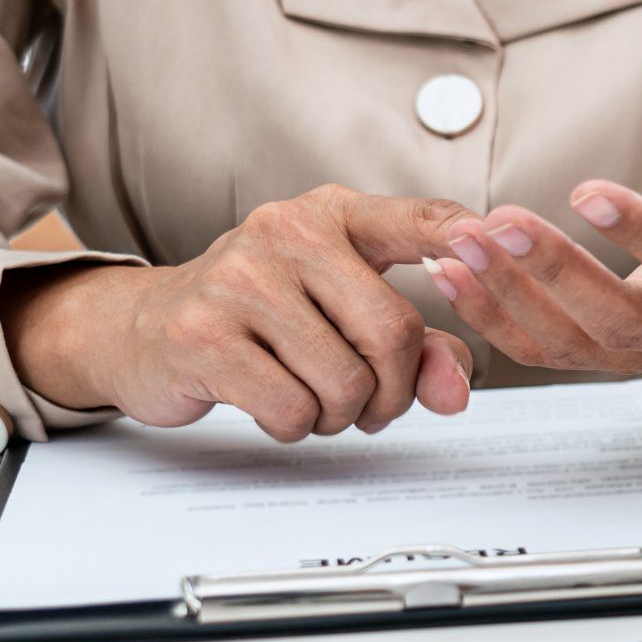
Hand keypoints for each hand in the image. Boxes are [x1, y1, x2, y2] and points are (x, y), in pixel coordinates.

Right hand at [0, 185, 476, 440]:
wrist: (144, 328)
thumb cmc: (261, 316)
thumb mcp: (341, 314)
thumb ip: (418, 349)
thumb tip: (458, 391)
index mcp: (331, 216)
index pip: (416, 218)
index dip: (461, 235)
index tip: (497, 241)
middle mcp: (287, 232)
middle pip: (393, 331)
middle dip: (393, 391)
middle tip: (372, 405)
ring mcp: (239, 280)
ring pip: (345, 381)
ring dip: (342, 415)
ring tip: (315, 399)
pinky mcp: (202, 335)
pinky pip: (292, 408)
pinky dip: (296, 426)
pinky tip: (275, 404)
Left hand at [422, 75, 641, 375]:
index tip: (585, 189)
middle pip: (623, 322)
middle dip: (556, 274)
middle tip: (501, 222)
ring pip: (575, 344)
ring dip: (511, 298)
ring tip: (463, 245)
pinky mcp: (615, 351)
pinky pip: (549, 350)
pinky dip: (497, 319)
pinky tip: (455, 275)